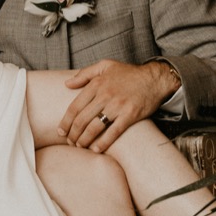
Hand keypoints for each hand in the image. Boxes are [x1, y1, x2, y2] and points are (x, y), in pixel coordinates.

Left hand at [58, 59, 179, 151]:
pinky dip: (103, 143)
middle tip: (70, 142)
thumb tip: (67, 83)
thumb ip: (85, 73)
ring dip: (84, 140)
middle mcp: (105, 95)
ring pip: (94, 127)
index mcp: (97, 84)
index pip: (74, 107)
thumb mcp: (105, 66)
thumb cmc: (129, 73)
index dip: (65, 122)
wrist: (154, 79)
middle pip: (82, 120)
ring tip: (80, 146)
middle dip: (73, 134)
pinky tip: (96, 149)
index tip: (61, 131)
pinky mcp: (130, 115)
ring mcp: (117, 106)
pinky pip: (113, 132)